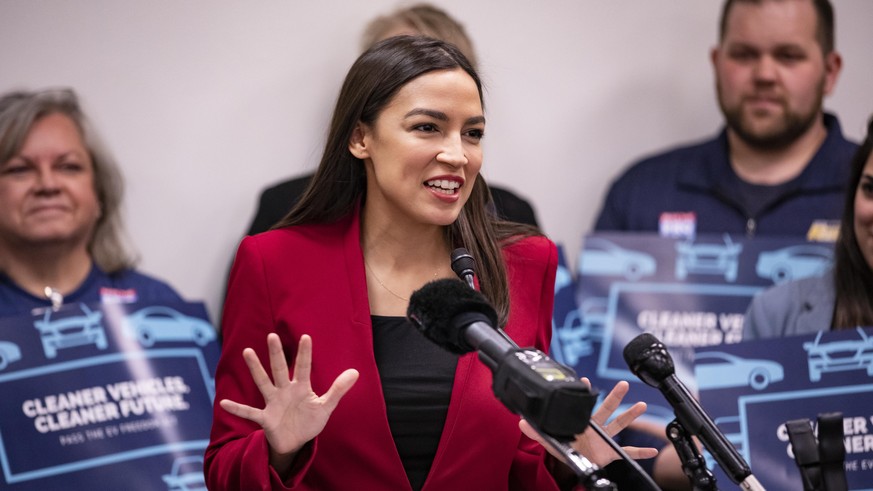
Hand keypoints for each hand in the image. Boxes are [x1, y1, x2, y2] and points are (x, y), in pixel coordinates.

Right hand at [219, 333, 358, 473]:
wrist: (295, 442)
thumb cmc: (309, 421)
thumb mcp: (326, 406)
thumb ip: (338, 389)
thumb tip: (356, 371)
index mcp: (301, 388)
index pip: (304, 367)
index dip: (305, 354)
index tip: (306, 336)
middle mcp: (285, 391)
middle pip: (280, 370)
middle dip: (276, 354)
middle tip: (272, 336)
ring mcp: (273, 403)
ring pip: (263, 383)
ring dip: (256, 369)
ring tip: (247, 351)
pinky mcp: (265, 418)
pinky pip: (249, 413)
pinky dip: (237, 409)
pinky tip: (223, 403)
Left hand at [520, 380, 658, 467]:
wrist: (580, 466)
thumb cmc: (569, 451)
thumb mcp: (552, 442)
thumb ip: (537, 432)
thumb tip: (521, 421)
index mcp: (583, 424)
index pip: (584, 406)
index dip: (584, 393)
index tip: (584, 380)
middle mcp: (596, 429)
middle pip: (607, 410)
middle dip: (615, 397)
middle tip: (624, 384)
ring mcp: (606, 440)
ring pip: (620, 425)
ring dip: (631, 416)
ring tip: (642, 405)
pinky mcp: (612, 453)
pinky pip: (629, 452)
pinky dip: (641, 452)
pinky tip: (652, 451)